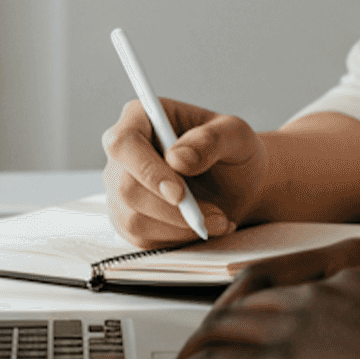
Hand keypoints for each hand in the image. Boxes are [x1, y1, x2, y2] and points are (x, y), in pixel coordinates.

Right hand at [100, 98, 264, 245]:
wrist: (238, 184)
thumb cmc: (233, 151)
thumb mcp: (236, 135)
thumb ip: (211, 140)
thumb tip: (177, 159)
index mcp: (141, 118)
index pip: (123, 143)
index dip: (146, 170)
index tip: (179, 194)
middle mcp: (123, 154)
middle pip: (125, 188)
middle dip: (172, 210)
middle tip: (215, 215)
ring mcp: (121, 189)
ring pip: (133, 219)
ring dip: (181, 227)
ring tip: (219, 219)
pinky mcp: (129, 219)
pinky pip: (143, 239)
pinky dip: (179, 239)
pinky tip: (205, 227)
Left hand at [147, 269, 359, 358]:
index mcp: (347, 279)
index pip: (285, 284)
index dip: (254, 300)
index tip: (240, 310)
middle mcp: (311, 296)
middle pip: (245, 302)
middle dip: (216, 324)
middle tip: (199, 344)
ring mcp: (289, 328)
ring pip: (221, 329)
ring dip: (194, 349)